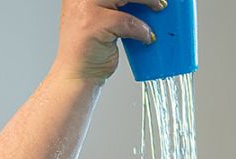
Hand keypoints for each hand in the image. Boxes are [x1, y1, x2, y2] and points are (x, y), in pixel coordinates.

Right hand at [51, 0, 165, 84]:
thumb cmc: (90, 48)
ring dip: (148, 1)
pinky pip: (127, 21)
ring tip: (158, 8)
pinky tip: (147, 37)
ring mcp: (85, 7)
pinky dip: (141, 30)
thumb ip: (117, 4)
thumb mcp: (102, 17)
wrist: (77, 74)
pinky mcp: (94, 24)